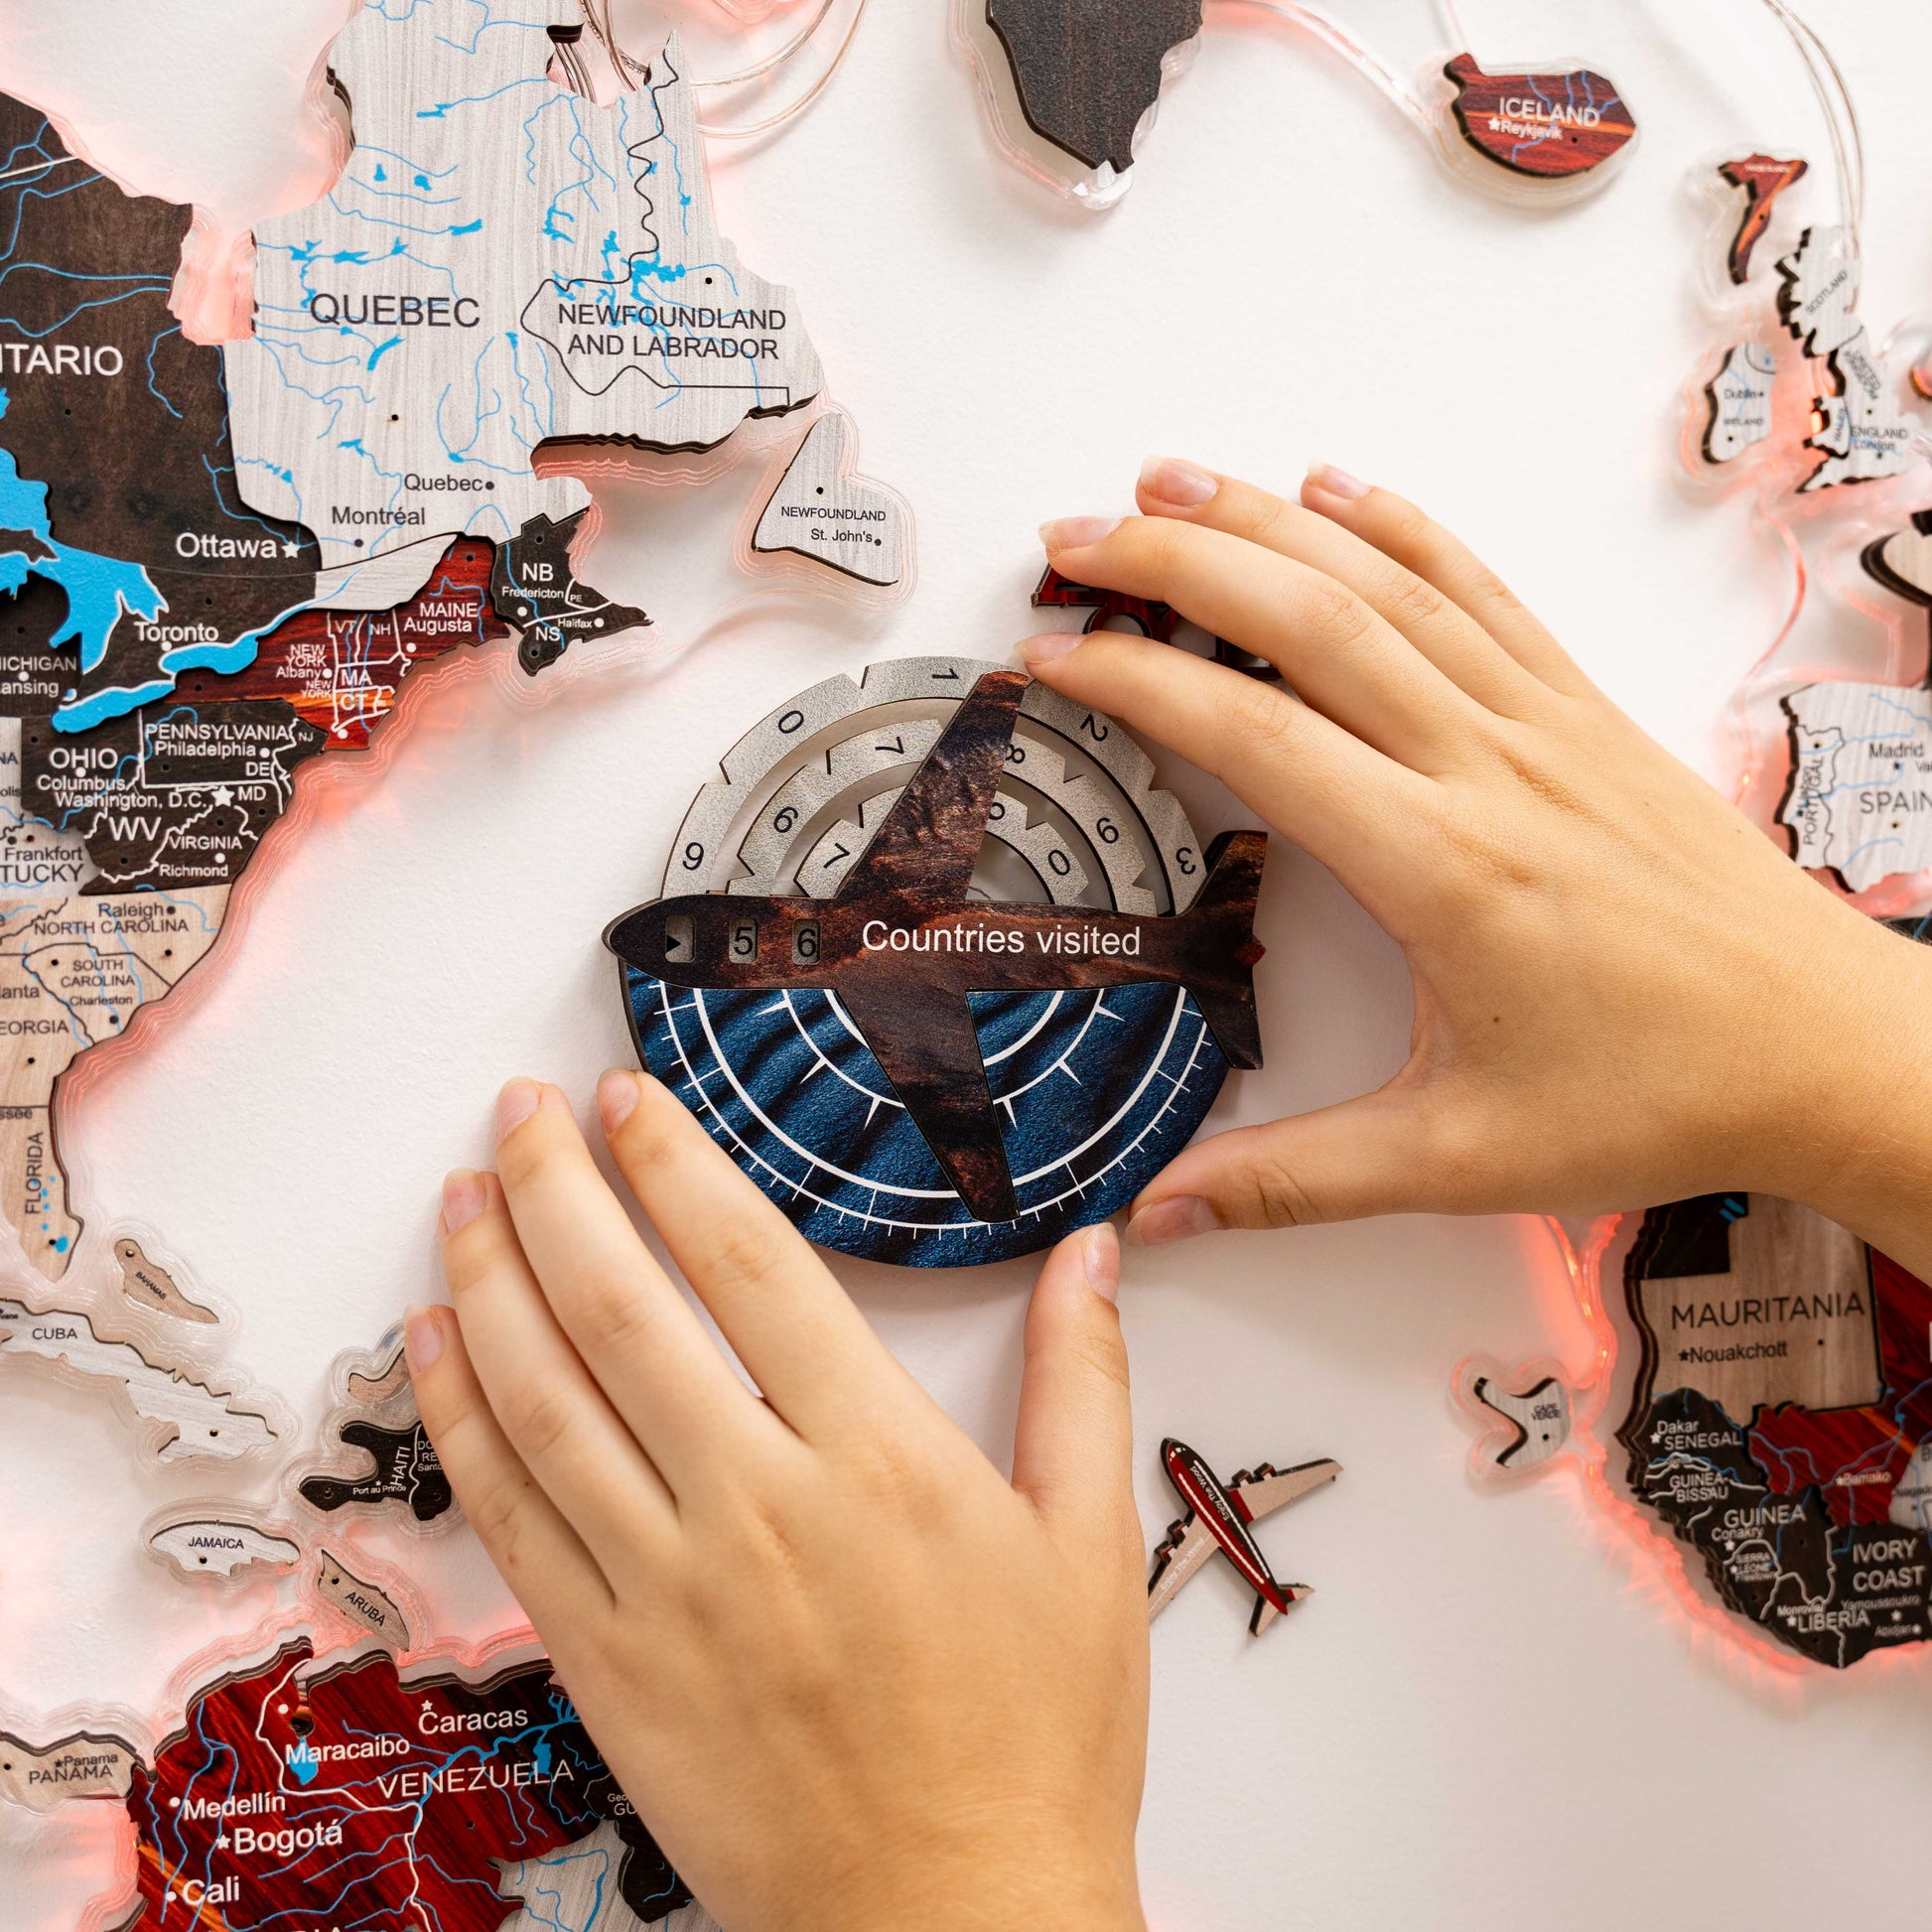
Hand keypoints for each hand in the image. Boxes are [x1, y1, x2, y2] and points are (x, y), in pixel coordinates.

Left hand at [407, 1074, 1148, 1931]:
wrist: (950, 1922)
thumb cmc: (1034, 1742)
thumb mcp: (1092, 1548)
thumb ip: (1083, 1383)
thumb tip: (1092, 1255)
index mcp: (879, 1459)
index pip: (750, 1263)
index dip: (676, 1164)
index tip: (626, 1099)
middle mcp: (758, 1504)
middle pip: (622, 1307)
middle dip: (554, 1188)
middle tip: (516, 1111)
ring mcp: (669, 1585)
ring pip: (547, 1399)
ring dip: (490, 1280)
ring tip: (457, 1195)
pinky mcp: (609, 1663)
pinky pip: (511, 1519)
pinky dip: (462, 1420)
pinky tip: (436, 1346)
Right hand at [1028, 460, 1931, 1278]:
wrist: (1827, 1048)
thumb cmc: (1666, 1093)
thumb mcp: (1461, 1158)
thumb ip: (1294, 1182)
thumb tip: (1161, 1209)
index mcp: (1445, 866)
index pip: (1254, 737)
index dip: (1135, 684)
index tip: (1053, 660)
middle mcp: (1491, 767)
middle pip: (1307, 620)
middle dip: (1174, 562)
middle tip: (1075, 541)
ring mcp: (1545, 724)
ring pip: (1387, 582)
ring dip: (1268, 520)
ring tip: (1172, 482)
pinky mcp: (1587, 714)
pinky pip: (1482, 590)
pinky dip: (1403, 527)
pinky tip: (1343, 490)